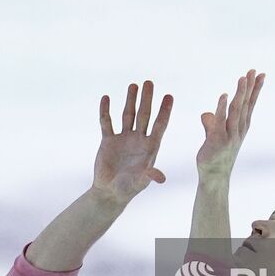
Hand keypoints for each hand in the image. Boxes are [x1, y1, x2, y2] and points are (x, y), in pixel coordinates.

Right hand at [92, 80, 170, 203]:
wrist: (110, 192)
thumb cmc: (129, 188)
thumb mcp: (141, 182)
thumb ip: (150, 176)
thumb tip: (161, 177)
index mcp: (150, 147)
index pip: (159, 125)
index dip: (164, 111)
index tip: (169, 96)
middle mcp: (138, 139)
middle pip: (144, 115)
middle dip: (147, 99)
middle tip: (149, 82)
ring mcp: (123, 138)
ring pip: (128, 115)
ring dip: (130, 100)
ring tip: (133, 85)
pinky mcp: (108, 140)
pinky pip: (107, 123)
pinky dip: (106, 111)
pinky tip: (106, 98)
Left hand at [197, 69, 263, 179]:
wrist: (214, 177)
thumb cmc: (216, 156)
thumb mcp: (215, 136)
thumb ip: (212, 123)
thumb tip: (206, 115)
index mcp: (241, 126)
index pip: (250, 104)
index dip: (255, 89)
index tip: (261, 74)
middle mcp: (238, 129)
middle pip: (246, 104)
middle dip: (250, 87)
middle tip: (254, 71)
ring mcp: (230, 135)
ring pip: (236, 110)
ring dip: (240, 93)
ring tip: (243, 78)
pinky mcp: (218, 140)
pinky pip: (220, 121)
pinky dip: (222, 108)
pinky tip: (224, 95)